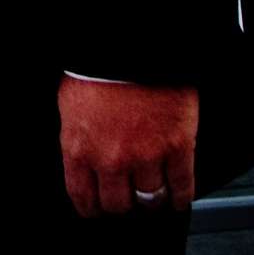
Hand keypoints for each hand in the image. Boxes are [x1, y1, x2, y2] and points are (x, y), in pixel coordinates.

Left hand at [58, 77, 199, 217]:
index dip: (92, 208)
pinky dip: (182, 196)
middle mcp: (111, 158)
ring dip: (152, 202)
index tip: (97, 209)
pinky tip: (179, 197)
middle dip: (122, 205)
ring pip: (150, 200)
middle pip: (118, 204)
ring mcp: (147, 155)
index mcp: (79, 147)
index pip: (82, 196)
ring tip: (154, 198)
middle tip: (128, 201)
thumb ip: (78, 138)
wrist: (130, 44)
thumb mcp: (71, 105)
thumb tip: (83, 158)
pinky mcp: (178, 147)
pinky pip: (182, 186)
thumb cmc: (97, 66)